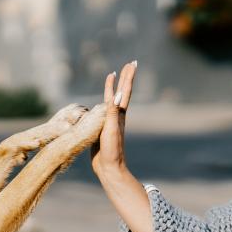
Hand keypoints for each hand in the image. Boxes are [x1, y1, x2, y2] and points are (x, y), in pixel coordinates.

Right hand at [90, 61, 136, 179]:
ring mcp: (110, 121)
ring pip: (112, 99)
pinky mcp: (101, 128)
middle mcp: (116, 115)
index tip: (132, 63)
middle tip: (130, 64)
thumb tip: (119, 94)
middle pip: (122, 92)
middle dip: (125, 78)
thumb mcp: (111, 129)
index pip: (125, 91)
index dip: (128, 77)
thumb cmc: (111, 150)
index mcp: (119, 114)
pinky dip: (102, 101)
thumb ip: (113, 112)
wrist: (109, 168)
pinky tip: (99, 101)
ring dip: (114, 87)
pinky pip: (101, 110)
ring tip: (114, 76)